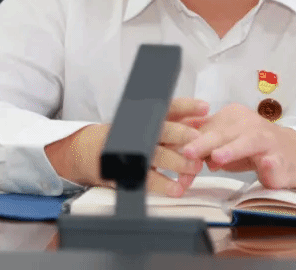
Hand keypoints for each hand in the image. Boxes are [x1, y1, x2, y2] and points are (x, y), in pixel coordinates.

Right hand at [45, 97, 208, 196]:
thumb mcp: (144, 122)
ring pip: (157, 155)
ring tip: (193, 169)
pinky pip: (146, 178)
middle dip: (182, 136)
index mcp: (146, 117)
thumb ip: (170, 120)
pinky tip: (175, 188)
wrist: (90, 151)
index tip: (205, 107)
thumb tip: (202, 115)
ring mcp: (132, 151)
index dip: (187, 106)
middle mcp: (139, 131)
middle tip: (199, 141)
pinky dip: (162, 184)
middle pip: (163, 130)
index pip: (167, 107)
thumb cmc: (125, 135)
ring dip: (177, 163)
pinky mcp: (126, 171)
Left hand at [180, 103, 295, 190]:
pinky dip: (270, 163)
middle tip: (188, 152)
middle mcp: (250, 124)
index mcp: (233, 117)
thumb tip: (175, 154)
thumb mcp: (224, 144)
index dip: (190, 142)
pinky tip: (266, 165)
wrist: (289, 154)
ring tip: (218, 158)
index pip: (207, 128)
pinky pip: (276, 160)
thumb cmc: (251, 149)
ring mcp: (267, 140)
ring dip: (233, 149)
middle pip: (225, 132)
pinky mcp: (281, 158)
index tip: (174, 155)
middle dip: (205, 142)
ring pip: (250, 142)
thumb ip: (202, 148)